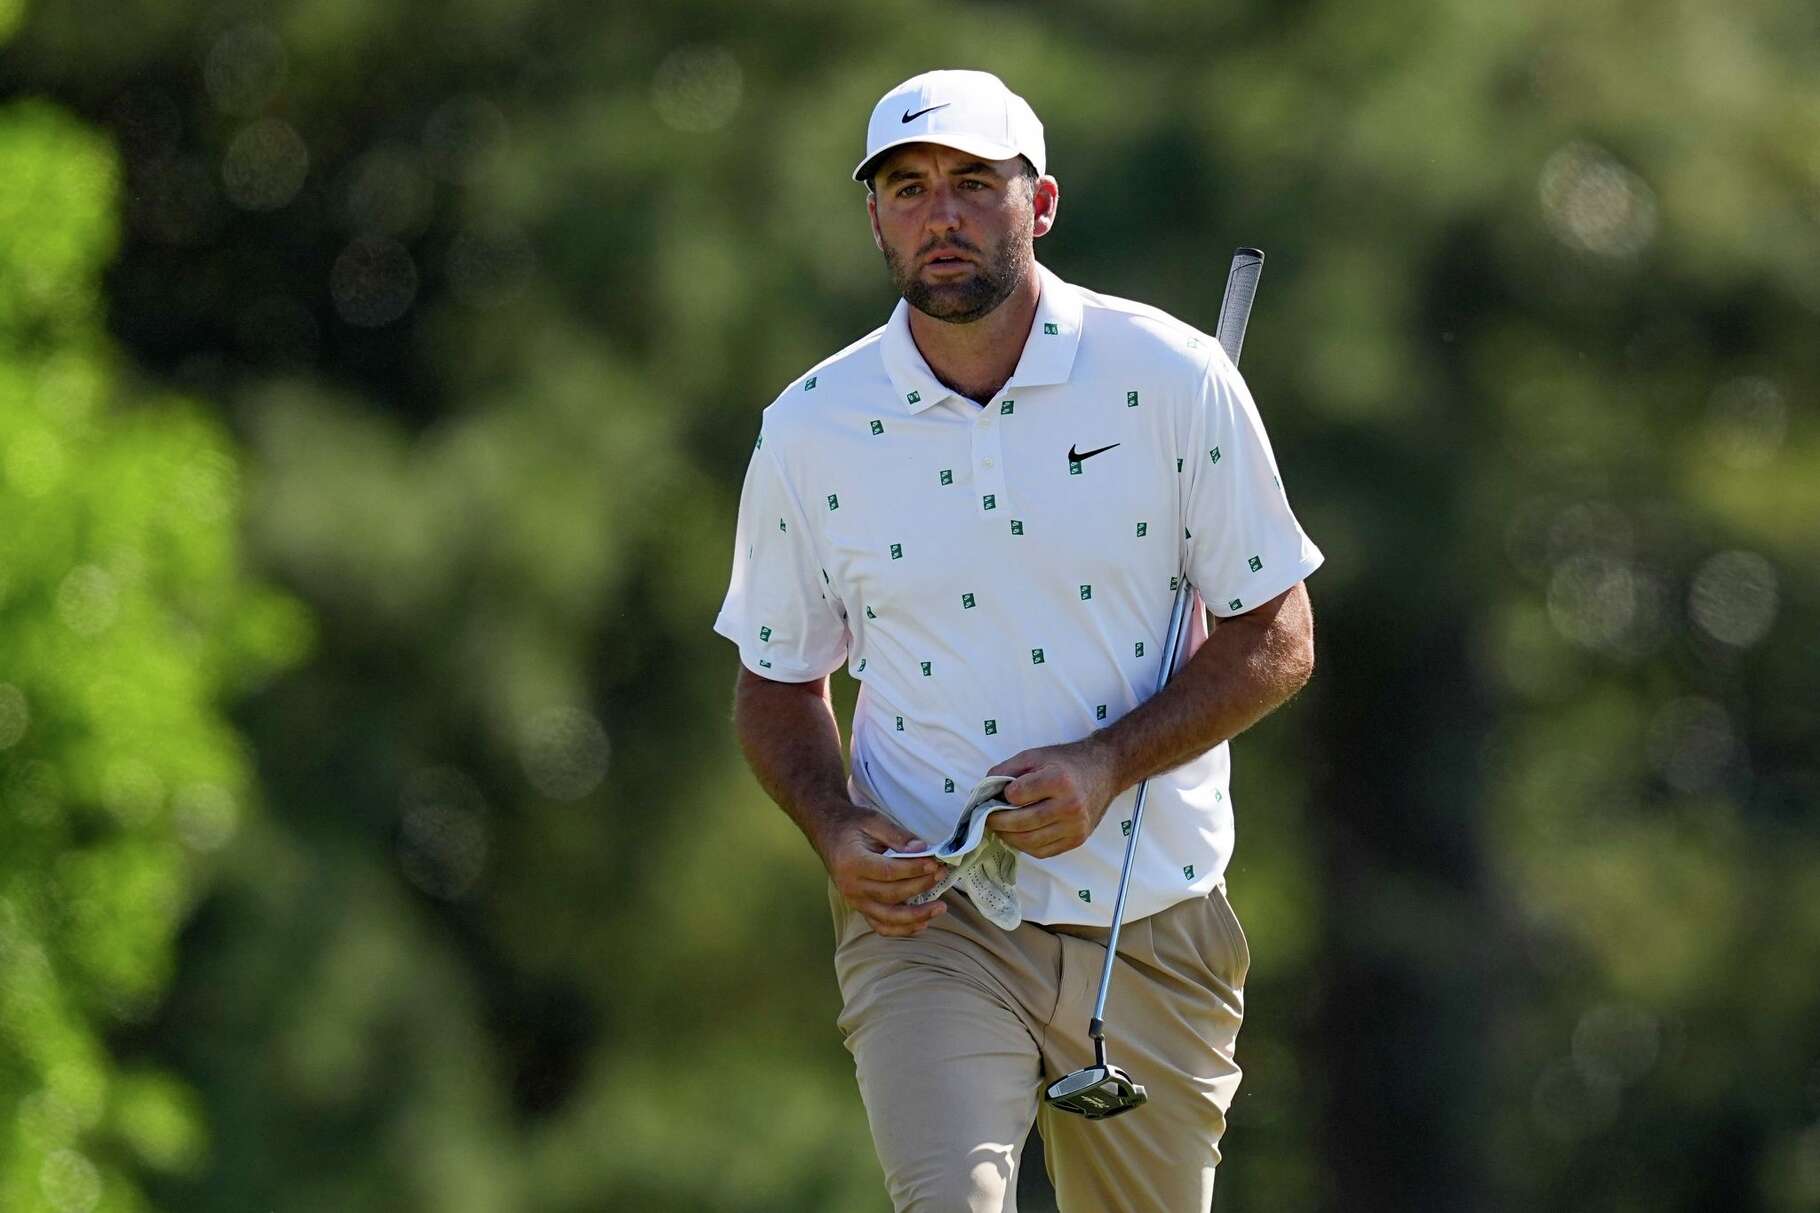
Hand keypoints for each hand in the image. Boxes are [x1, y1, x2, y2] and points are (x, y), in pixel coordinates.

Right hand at [815, 807, 950, 937]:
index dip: (914, 870)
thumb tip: (922, 849)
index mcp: (852, 863)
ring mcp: (854, 901)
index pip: (889, 872)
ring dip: (916, 916)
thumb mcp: (873, 820)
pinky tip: (922, 924)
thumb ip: (897, 835)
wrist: (828, 834)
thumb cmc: (851, 825)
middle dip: (920, 886)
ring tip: (940, 907)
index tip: (934, 864)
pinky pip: (881, 926)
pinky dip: (902, 929)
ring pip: (888, 917)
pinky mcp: (860, 908)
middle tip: (941, 874)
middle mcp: (851, 887)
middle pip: (892, 895)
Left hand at [985, 738, 1121, 858]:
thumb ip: (1006, 770)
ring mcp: (1075, 826)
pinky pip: (1043, 851)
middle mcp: (1070, 806)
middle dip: (997, 822)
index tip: (1003, 793)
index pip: (1016, 796)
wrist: (1104, 771)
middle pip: (1021, 823)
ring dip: (1008, 837)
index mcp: (1058, 780)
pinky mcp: (1077, 839)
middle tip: (987, 818)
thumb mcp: (1034, 756)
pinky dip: (1026, 845)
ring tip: (1000, 827)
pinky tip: (1020, 835)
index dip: (1004, 795)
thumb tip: (983, 791)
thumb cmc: (1066, 762)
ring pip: (1029, 842)